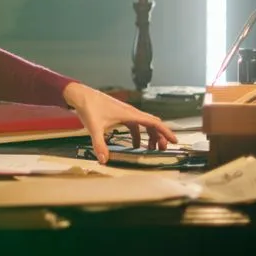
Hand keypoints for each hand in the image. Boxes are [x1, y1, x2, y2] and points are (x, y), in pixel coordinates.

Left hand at [62, 83, 178, 163]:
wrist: (80, 95)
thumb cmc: (89, 107)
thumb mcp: (95, 128)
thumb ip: (100, 145)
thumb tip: (103, 160)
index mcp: (130, 114)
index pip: (154, 122)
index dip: (166, 132)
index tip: (174, 140)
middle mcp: (131, 112)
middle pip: (152, 124)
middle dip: (159, 136)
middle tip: (163, 149)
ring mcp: (126, 113)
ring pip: (143, 124)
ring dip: (149, 136)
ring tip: (151, 149)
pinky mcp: (120, 114)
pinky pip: (134, 125)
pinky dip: (138, 134)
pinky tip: (134, 144)